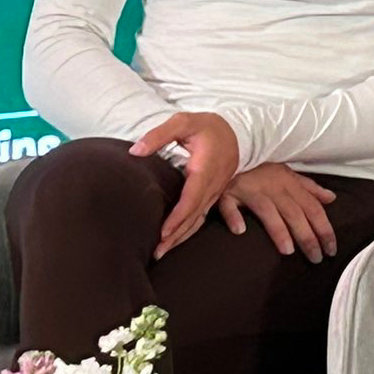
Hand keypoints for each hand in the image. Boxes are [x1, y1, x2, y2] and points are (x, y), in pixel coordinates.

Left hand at [130, 111, 240, 259]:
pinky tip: (178, 238)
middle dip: (176, 235)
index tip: (163, 232)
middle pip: (195, 215)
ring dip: (182, 236)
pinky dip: (190, 229)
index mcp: (205, 169)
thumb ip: (159, 135)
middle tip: (157, 252)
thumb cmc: (207, 126)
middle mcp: (213, 185)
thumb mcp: (184, 121)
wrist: (238, 131)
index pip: (191, 198)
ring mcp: (216, 191)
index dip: (178, 217)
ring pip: (199, 219)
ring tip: (163, 251)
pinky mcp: (214, 194)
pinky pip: (203, 215)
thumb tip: (135, 151)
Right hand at [218, 163, 338, 261]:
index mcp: (290, 183)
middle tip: (316, 259)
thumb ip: (310, 188)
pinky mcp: (226, 192)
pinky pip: (229, 205)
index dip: (324, 228)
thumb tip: (332, 198)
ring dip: (278, 230)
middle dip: (307, 236)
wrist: (232, 151)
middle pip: (294, 212)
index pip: (312, 207)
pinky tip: (239, 230)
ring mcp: (249, 189)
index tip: (332, 249)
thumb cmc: (262, 168)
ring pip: (267, 210)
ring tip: (288, 251)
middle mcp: (273, 187)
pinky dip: (234, 216)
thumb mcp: (288, 173)